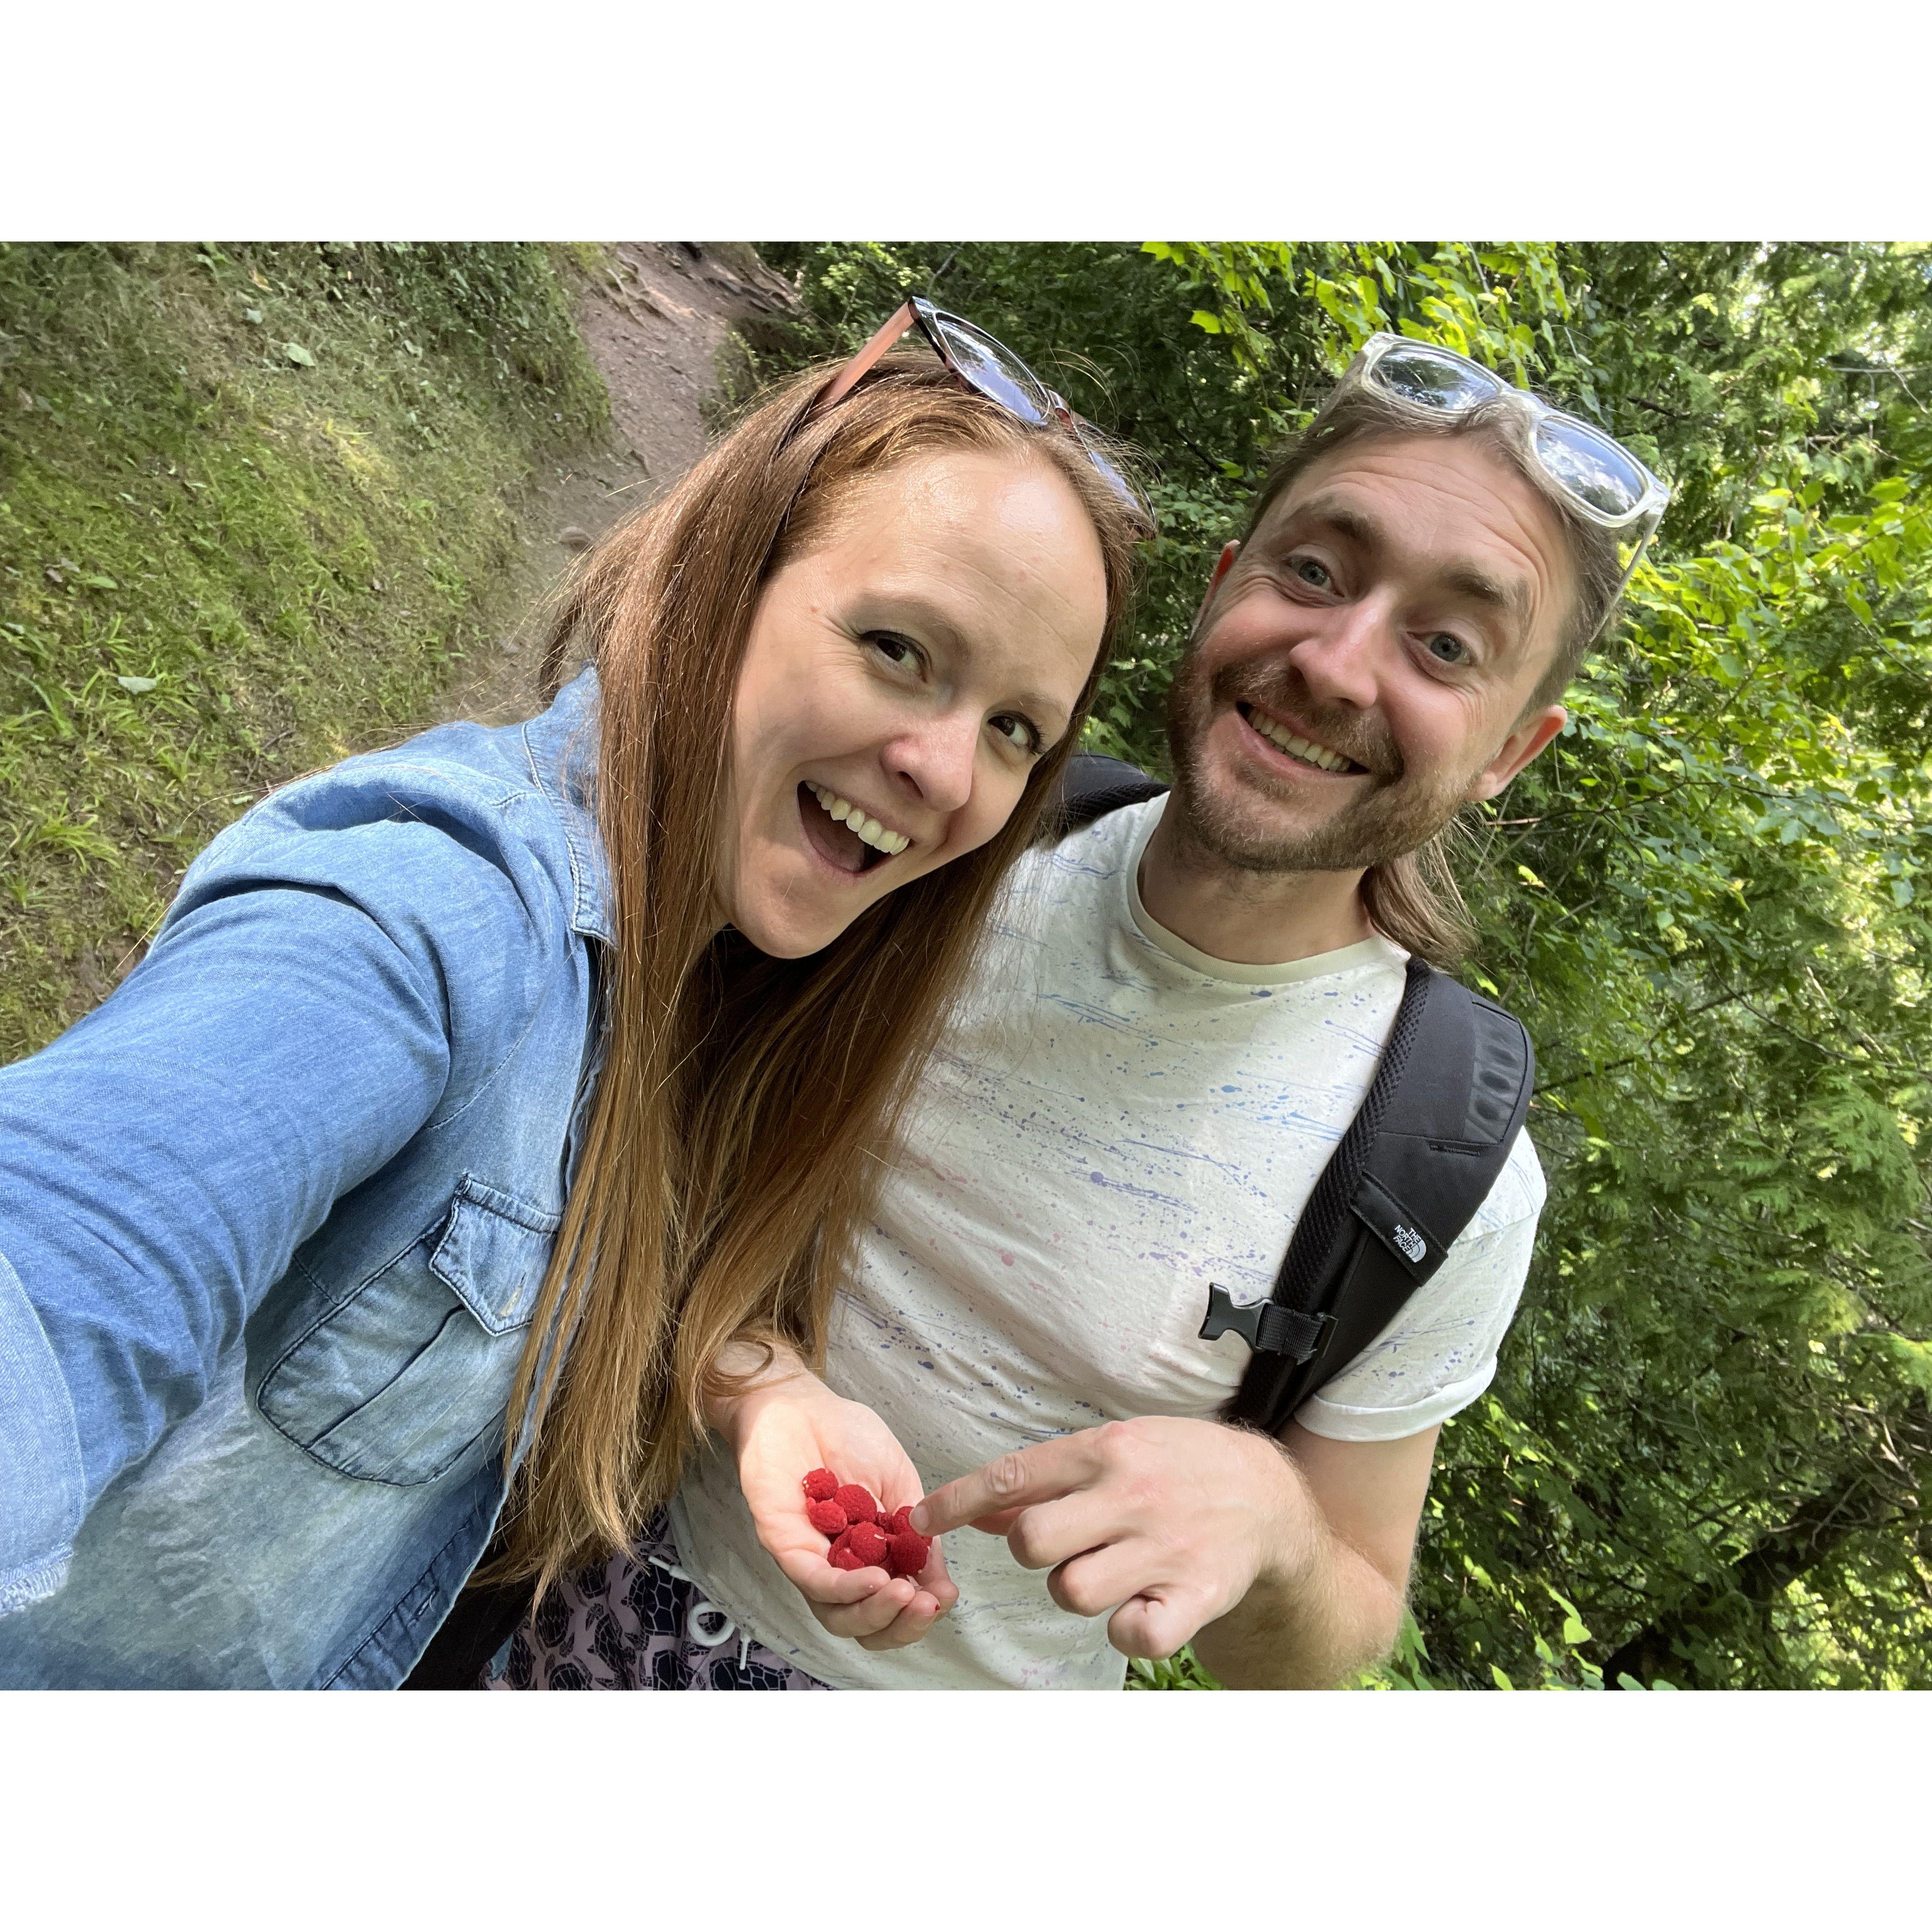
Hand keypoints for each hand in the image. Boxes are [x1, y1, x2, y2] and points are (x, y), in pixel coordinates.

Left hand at [726, 1356, 956, 1651]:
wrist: (803, 1403)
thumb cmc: (849, 1437)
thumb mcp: (901, 1485)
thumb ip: (918, 1534)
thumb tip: (940, 1585)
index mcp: (872, 1558)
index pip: (893, 1607)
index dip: (919, 1614)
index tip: (945, 1596)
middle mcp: (840, 1569)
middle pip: (866, 1626)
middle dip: (901, 1626)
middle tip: (925, 1604)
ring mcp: (810, 1561)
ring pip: (837, 1616)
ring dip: (874, 1612)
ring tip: (902, 1592)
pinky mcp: (784, 1545)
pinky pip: (813, 1582)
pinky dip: (846, 1588)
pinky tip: (874, 1579)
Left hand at [912, 1417, 1310, 1660]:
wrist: (1270, 1496)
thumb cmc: (1178, 1466)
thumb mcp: (1116, 1446)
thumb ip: (1047, 1477)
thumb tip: (973, 1507)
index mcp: (1108, 1449)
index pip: (1012, 1476)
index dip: (956, 1500)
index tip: (922, 1519)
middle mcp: (1132, 1495)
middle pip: (1031, 1542)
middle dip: (1031, 1550)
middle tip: (1064, 1544)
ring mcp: (1165, 1548)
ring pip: (1070, 1592)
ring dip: (1076, 1589)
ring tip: (1110, 1569)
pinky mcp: (1196, 1596)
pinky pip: (1130, 1634)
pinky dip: (1126, 1628)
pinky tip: (1142, 1602)